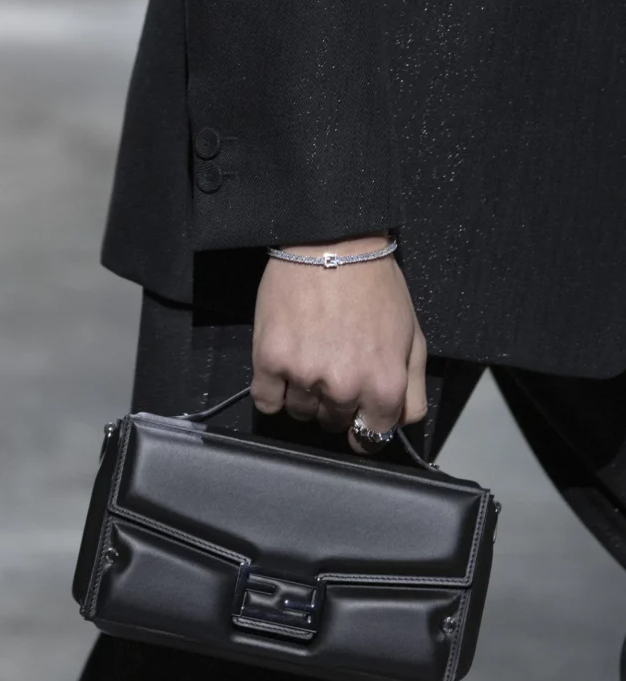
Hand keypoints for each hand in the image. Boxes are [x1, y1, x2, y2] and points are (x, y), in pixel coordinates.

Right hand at [251, 232, 427, 453]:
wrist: (333, 243)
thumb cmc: (376, 287)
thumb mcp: (413, 338)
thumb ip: (413, 391)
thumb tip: (396, 425)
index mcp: (384, 387)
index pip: (371, 437)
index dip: (364, 427)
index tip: (356, 416)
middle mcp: (345, 388)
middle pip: (333, 424)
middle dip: (335, 403)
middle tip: (334, 366)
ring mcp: (305, 376)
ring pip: (300, 413)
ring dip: (304, 394)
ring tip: (310, 356)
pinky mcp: (270, 361)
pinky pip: (266, 401)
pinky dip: (272, 391)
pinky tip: (283, 366)